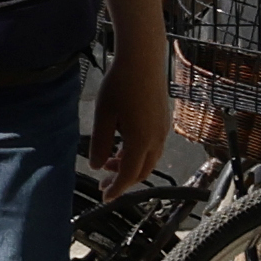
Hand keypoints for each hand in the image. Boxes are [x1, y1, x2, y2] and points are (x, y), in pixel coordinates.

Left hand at [89, 36, 171, 199]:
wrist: (143, 61)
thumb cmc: (119, 86)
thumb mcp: (103, 116)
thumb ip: (101, 144)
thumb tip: (97, 166)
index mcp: (141, 141)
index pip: (129, 175)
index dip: (116, 189)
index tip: (105, 198)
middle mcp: (157, 140)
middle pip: (142, 171)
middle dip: (123, 181)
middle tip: (103, 184)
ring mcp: (163, 130)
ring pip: (148, 160)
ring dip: (130, 166)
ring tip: (108, 164)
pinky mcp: (163, 121)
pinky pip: (152, 147)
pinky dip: (137, 154)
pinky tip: (121, 147)